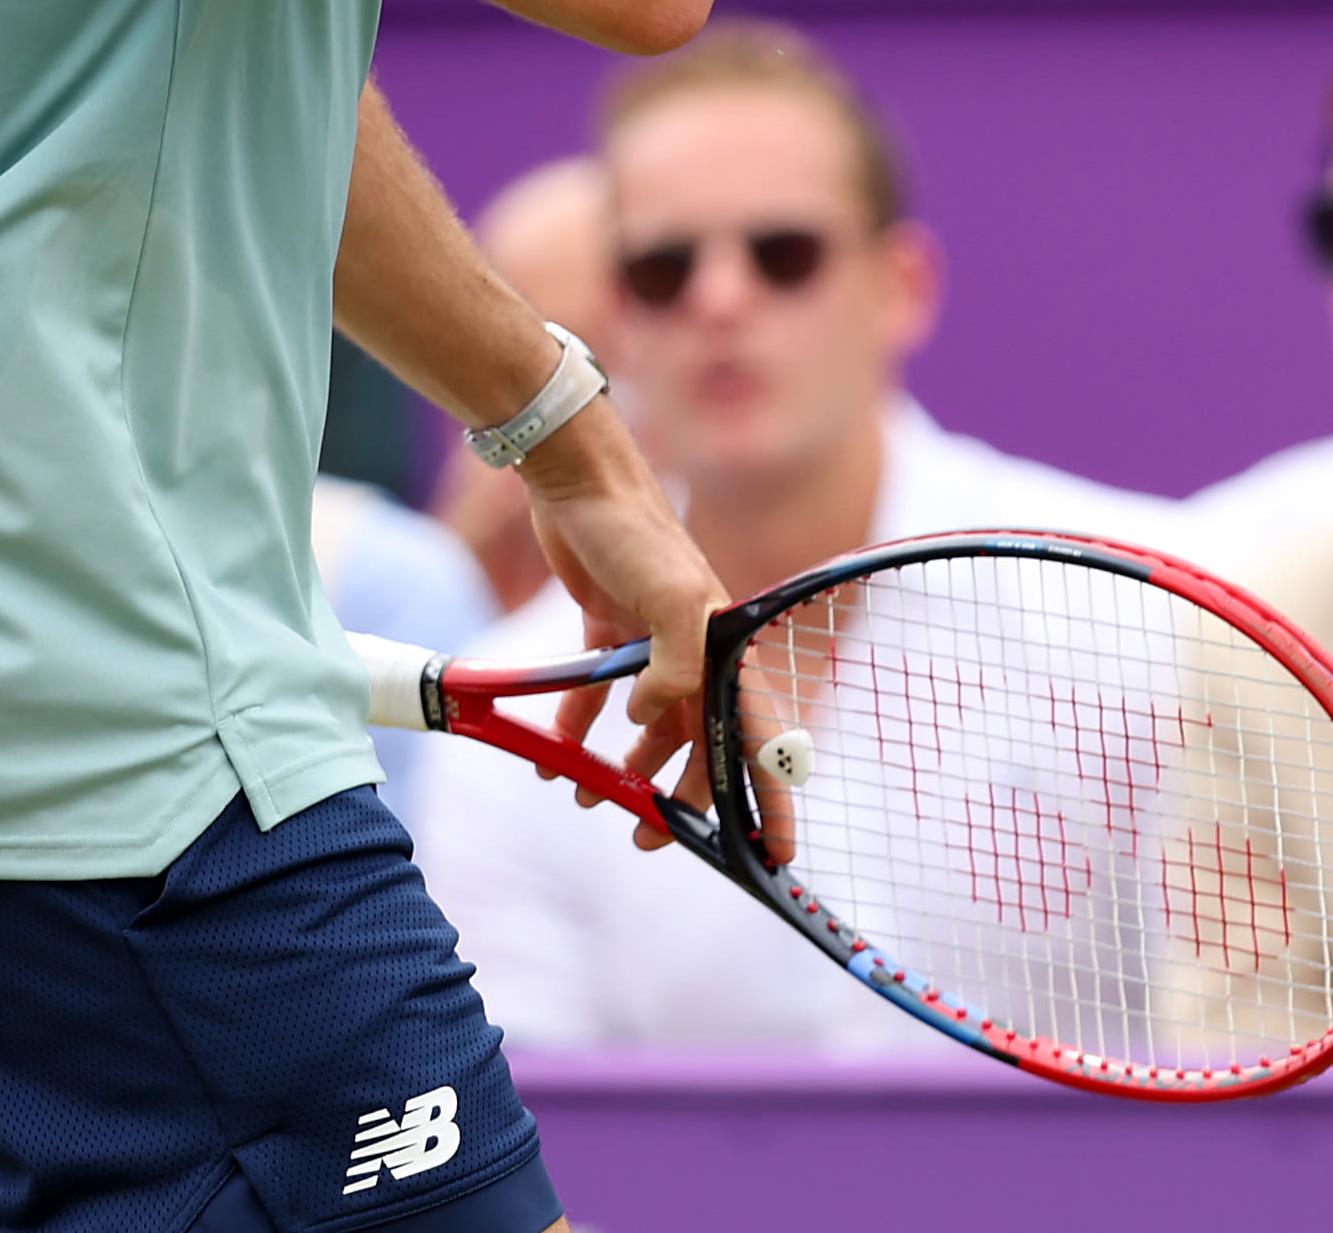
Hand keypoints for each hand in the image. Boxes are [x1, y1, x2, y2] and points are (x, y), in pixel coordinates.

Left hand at [516, 400, 731, 851]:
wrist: (577, 477)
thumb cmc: (634, 531)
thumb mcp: (672, 598)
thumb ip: (672, 668)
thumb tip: (650, 720)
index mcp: (726, 646)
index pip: (760, 735)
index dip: (772, 799)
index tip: (776, 855)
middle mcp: (697, 648)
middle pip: (701, 742)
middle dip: (679, 795)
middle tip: (649, 838)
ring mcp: (652, 641)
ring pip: (649, 725)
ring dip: (624, 767)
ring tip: (589, 798)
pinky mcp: (608, 630)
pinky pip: (599, 695)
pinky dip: (580, 727)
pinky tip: (556, 751)